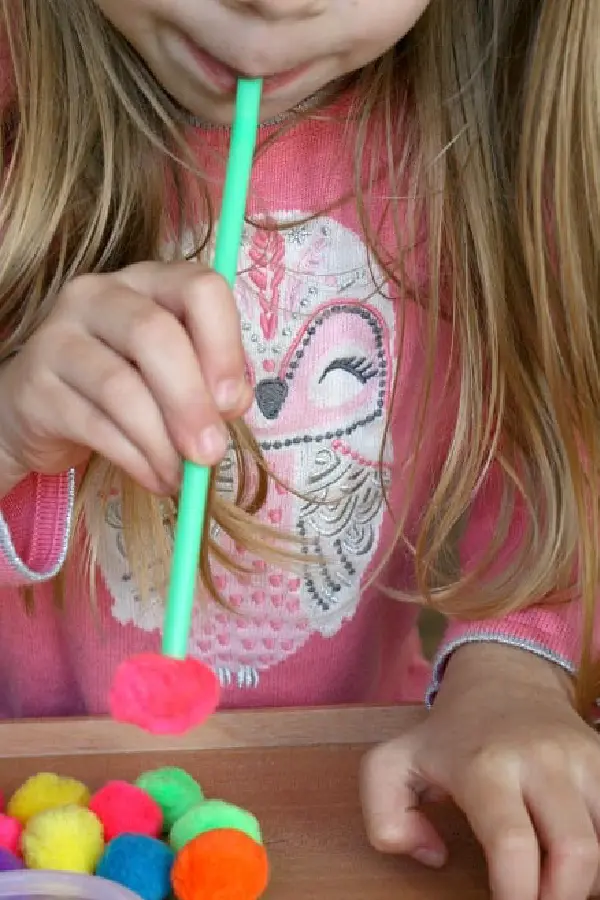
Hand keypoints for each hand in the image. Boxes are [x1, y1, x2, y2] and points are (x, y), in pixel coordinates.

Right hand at [0, 262, 251, 495]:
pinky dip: (136, 460)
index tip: (232, 402)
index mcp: (149, 282)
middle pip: (154, 334)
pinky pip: (95, 426)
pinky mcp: (36, 386)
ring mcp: (59, 335)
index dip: (224, 347)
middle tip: (210, 452)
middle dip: (191, 402)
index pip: (199, 288)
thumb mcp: (173, 375)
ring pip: (122, 387)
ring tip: (182, 477)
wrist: (42, 408)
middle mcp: (99, 294)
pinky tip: (156, 478)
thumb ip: (211, 383)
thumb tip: (232, 404)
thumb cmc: (124, 385)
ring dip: (162, 443)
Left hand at [361, 643, 599, 899]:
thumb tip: (432, 856)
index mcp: (485, 765)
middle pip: (575, 853)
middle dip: (558, 899)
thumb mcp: (393, 764)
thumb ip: (385, 818)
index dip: (515, 897)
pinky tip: (577, 862)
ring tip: (554, 880)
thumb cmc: (449, 734)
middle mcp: (541, 760)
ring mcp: (581, 760)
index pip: (512, 844)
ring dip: (587, 880)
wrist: (503, 679)